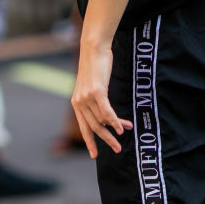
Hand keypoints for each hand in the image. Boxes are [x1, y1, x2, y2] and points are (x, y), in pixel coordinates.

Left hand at [71, 41, 132, 157]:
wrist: (93, 48)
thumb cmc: (96, 66)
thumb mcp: (95, 86)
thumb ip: (97, 102)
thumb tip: (108, 117)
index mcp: (76, 103)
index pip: (83, 128)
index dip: (90, 142)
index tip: (95, 155)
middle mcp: (79, 102)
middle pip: (94, 128)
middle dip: (107, 140)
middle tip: (117, 150)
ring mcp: (87, 98)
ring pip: (103, 120)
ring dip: (117, 126)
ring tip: (128, 129)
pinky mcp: (96, 92)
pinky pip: (106, 112)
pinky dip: (115, 121)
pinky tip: (122, 128)